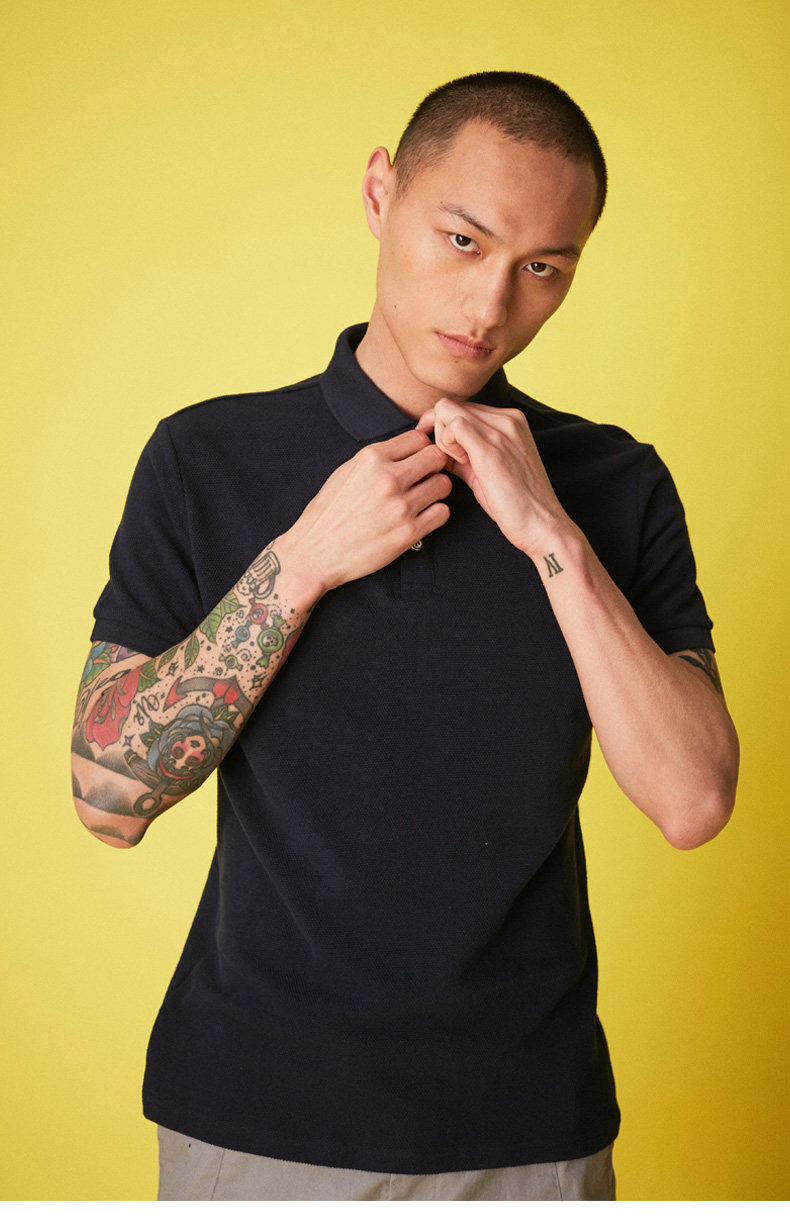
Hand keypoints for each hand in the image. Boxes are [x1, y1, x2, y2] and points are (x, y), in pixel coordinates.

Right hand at [280, 430, 451, 592]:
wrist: (315, 553)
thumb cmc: (329, 513)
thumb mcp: (347, 472)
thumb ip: (378, 459)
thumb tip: (408, 449)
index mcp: (371, 458)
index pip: (418, 438)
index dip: (421, 449)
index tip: (417, 461)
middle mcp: (388, 478)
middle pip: (437, 458)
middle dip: (434, 467)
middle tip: (424, 480)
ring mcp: (400, 507)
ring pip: (443, 485)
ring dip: (436, 492)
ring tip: (421, 501)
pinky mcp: (408, 533)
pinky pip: (442, 513)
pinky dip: (435, 514)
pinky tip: (420, 518)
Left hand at [416, 398, 572, 556]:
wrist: (542, 524)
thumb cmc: (516, 503)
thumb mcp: (489, 469)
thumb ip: (467, 453)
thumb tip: (440, 450)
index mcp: (510, 421)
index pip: (462, 408)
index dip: (444, 428)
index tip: (443, 452)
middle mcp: (507, 419)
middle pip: (451, 405)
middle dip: (437, 431)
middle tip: (446, 460)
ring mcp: (501, 431)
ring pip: (448, 410)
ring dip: (440, 437)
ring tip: (456, 464)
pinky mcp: (492, 449)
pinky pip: (454, 426)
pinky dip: (445, 443)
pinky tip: (458, 464)